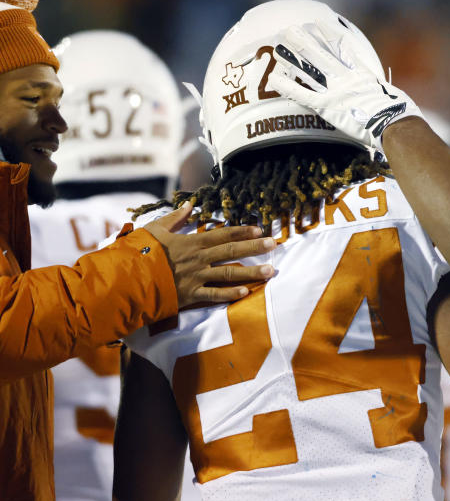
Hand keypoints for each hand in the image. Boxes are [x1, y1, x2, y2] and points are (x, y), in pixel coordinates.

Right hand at [143, 202, 276, 307]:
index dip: (242, 231)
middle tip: (274, 245)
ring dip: (251, 272)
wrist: (126, 279)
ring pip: (229, 273)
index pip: (222, 234)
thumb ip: (174, 218)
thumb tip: (190, 205)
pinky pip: (214, 295)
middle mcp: (198, 258)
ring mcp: (196, 277)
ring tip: (269, 271)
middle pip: (231, 251)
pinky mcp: (191, 295)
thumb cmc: (138, 253)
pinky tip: (246, 292)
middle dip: (254, 247)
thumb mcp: (154, 230)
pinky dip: (230, 294)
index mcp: (191, 242)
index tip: (259, 229)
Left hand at [267, 24, 420, 152]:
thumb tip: (388, 94)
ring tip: (278, 45)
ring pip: (310, 69)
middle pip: (321, 55)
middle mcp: (347, 78)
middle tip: (290, 30)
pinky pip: (303, 94)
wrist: (395, 123)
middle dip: (305, 42)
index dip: (329, 35)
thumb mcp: (394, 96)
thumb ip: (383, 92)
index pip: (343, 49)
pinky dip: (288, 86)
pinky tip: (274, 78)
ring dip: (293, 57)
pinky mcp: (327, 106)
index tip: (318, 24)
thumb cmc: (400, 115)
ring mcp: (336, 90)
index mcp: (363, 74)